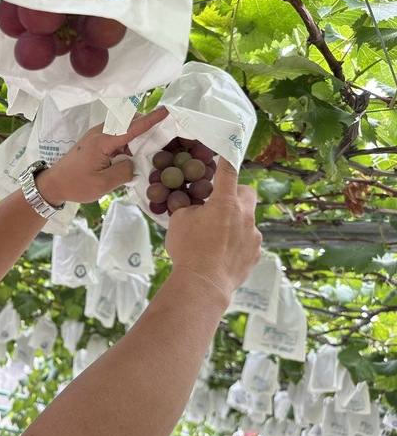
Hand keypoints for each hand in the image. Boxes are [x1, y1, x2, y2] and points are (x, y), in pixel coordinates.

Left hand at [36, 107, 168, 204]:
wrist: (53, 184)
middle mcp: (100, 133)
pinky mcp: (94, 141)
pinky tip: (132, 153)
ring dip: (136, 134)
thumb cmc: (76, 184)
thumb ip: (124, 172)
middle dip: (145, 123)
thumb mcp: (103, 184)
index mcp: (103, 141)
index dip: (151, 120)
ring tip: (150, 145)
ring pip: (122, 128)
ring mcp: (96, 135)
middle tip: (163, 131)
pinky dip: (127, 140)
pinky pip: (115, 135)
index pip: (132, 128)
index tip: (166, 111)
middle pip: (128, 122)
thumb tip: (134, 163)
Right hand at [165, 157, 261, 300]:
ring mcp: (254, 235)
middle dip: (236, 194)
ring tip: (217, 238)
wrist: (204, 283)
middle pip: (247, 193)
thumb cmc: (188, 249)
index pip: (228, 172)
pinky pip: (249, 241)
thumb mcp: (179, 221)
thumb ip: (190, 208)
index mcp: (225, 202)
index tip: (228, 152)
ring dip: (235, 222)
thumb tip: (195, 206)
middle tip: (219, 204)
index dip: (227, 160)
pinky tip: (223, 254)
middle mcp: (245, 215)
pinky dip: (238, 243)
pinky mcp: (256, 253)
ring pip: (247, 219)